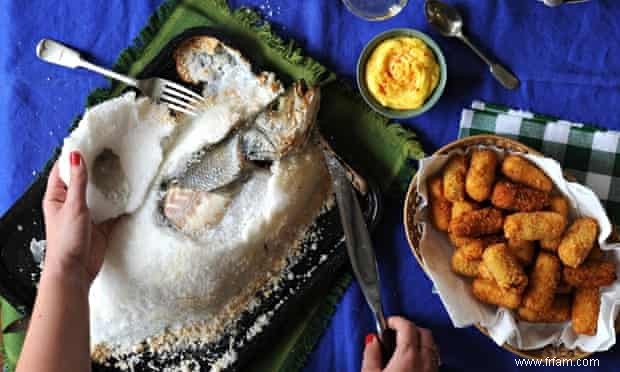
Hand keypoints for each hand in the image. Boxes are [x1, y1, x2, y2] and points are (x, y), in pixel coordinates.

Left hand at [42, 152, 111, 286]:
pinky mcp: (101, 226)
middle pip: (84, 181)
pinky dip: (121, 203)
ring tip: (123, 169)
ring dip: (110, 185)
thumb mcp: (73, 207)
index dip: (73, 156)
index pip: (64, 171)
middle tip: (111, 153)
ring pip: (100, 195)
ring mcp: (88, 214)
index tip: (88, 142)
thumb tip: (76, 156)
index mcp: (57, 197)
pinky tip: (131, 194)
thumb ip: (78, 182)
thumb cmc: (66, 240)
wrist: (75, 271)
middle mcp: (71, 204)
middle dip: (96, 168)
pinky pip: (113, 211)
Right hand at [361, 316, 438, 371]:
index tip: (387, 322)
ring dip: (420, 341)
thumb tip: (372, 340)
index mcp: (408, 356)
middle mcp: (425, 362)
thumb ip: (371, 355)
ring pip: (432, 347)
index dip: (396, 320)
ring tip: (404, 345)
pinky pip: (435, 361)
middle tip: (395, 331)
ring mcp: (433, 371)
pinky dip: (425, 355)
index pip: (407, 326)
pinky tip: (414, 362)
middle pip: (424, 333)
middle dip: (410, 327)